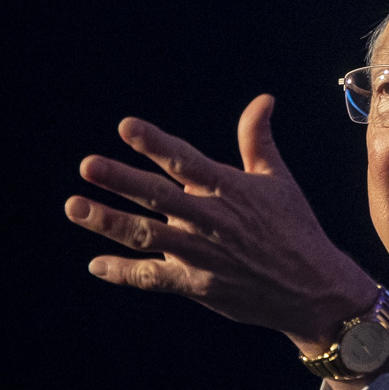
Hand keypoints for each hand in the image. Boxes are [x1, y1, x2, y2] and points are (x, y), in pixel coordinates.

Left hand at [65, 94, 378, 349]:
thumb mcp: (278, 180)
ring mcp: (203, 255)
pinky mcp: (199, 285)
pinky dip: (124, 273)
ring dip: (109, 221)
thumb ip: (258, 139)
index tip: (125, 126)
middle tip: (87, 165)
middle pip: (159, 197)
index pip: (186, 161)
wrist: (313, 290)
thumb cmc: (296, 229)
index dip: (155, 143)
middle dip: (121, 181)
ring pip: (148, 236)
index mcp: (231, 190)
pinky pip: (154, 279)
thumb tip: (263, 99)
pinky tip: (96, 264)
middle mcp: (213, 220)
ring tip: (75, 206)